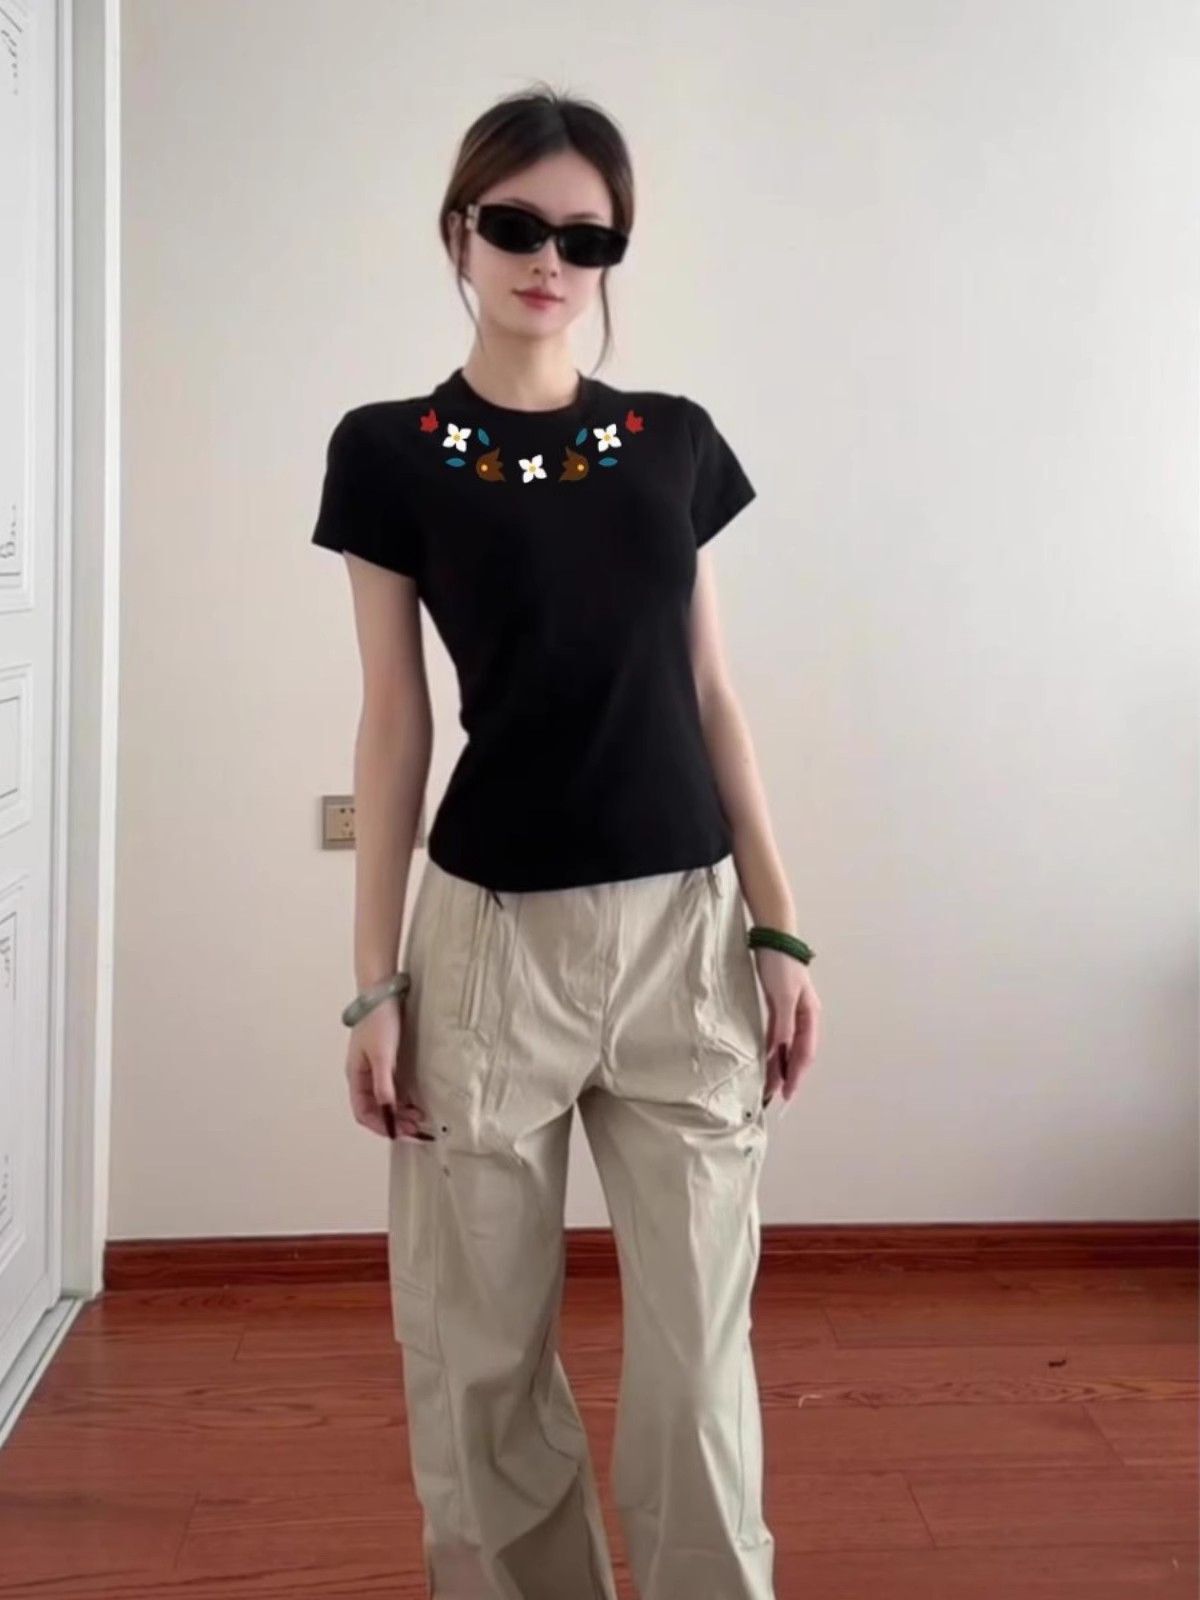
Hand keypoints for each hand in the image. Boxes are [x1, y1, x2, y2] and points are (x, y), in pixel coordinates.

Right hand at [345, 998, 432, 1141]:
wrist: (383, 993)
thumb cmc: (378, 1022)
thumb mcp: (382, 1055)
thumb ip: (384, 1084)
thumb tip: (388, 1111)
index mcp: (356, 1077)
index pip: (364, 1113)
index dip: (381, 1126)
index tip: (401, 1134)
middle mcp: (364, 1077)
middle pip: (375, 1110)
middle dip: (394, 1123)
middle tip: (416, 1130)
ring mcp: (376, 1070)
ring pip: (386, 1101)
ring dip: (401, 1113)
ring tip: (419, 1119)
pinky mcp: (388, 1062)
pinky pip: (395, 1089)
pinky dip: (404, 1100)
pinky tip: (417, 1103)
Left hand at [752, 947, 820, 1110]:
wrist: (772, 937)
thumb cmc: (781, 965)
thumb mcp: (783, 996)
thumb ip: (783, 1025)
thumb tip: (780, 1052)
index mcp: (810, 1015)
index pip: (804, 1052)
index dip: (796, 1074)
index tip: (787, 1094)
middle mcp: (803, 1016)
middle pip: (797, 1052)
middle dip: (787, 1074)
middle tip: (774, 1096)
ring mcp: (790, 1011)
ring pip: (785, 1045)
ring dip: (778, 1064)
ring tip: (768, 1083)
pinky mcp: (777, 1004)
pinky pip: (776, 1034)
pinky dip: (770, 1049)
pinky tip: (763, 1059)